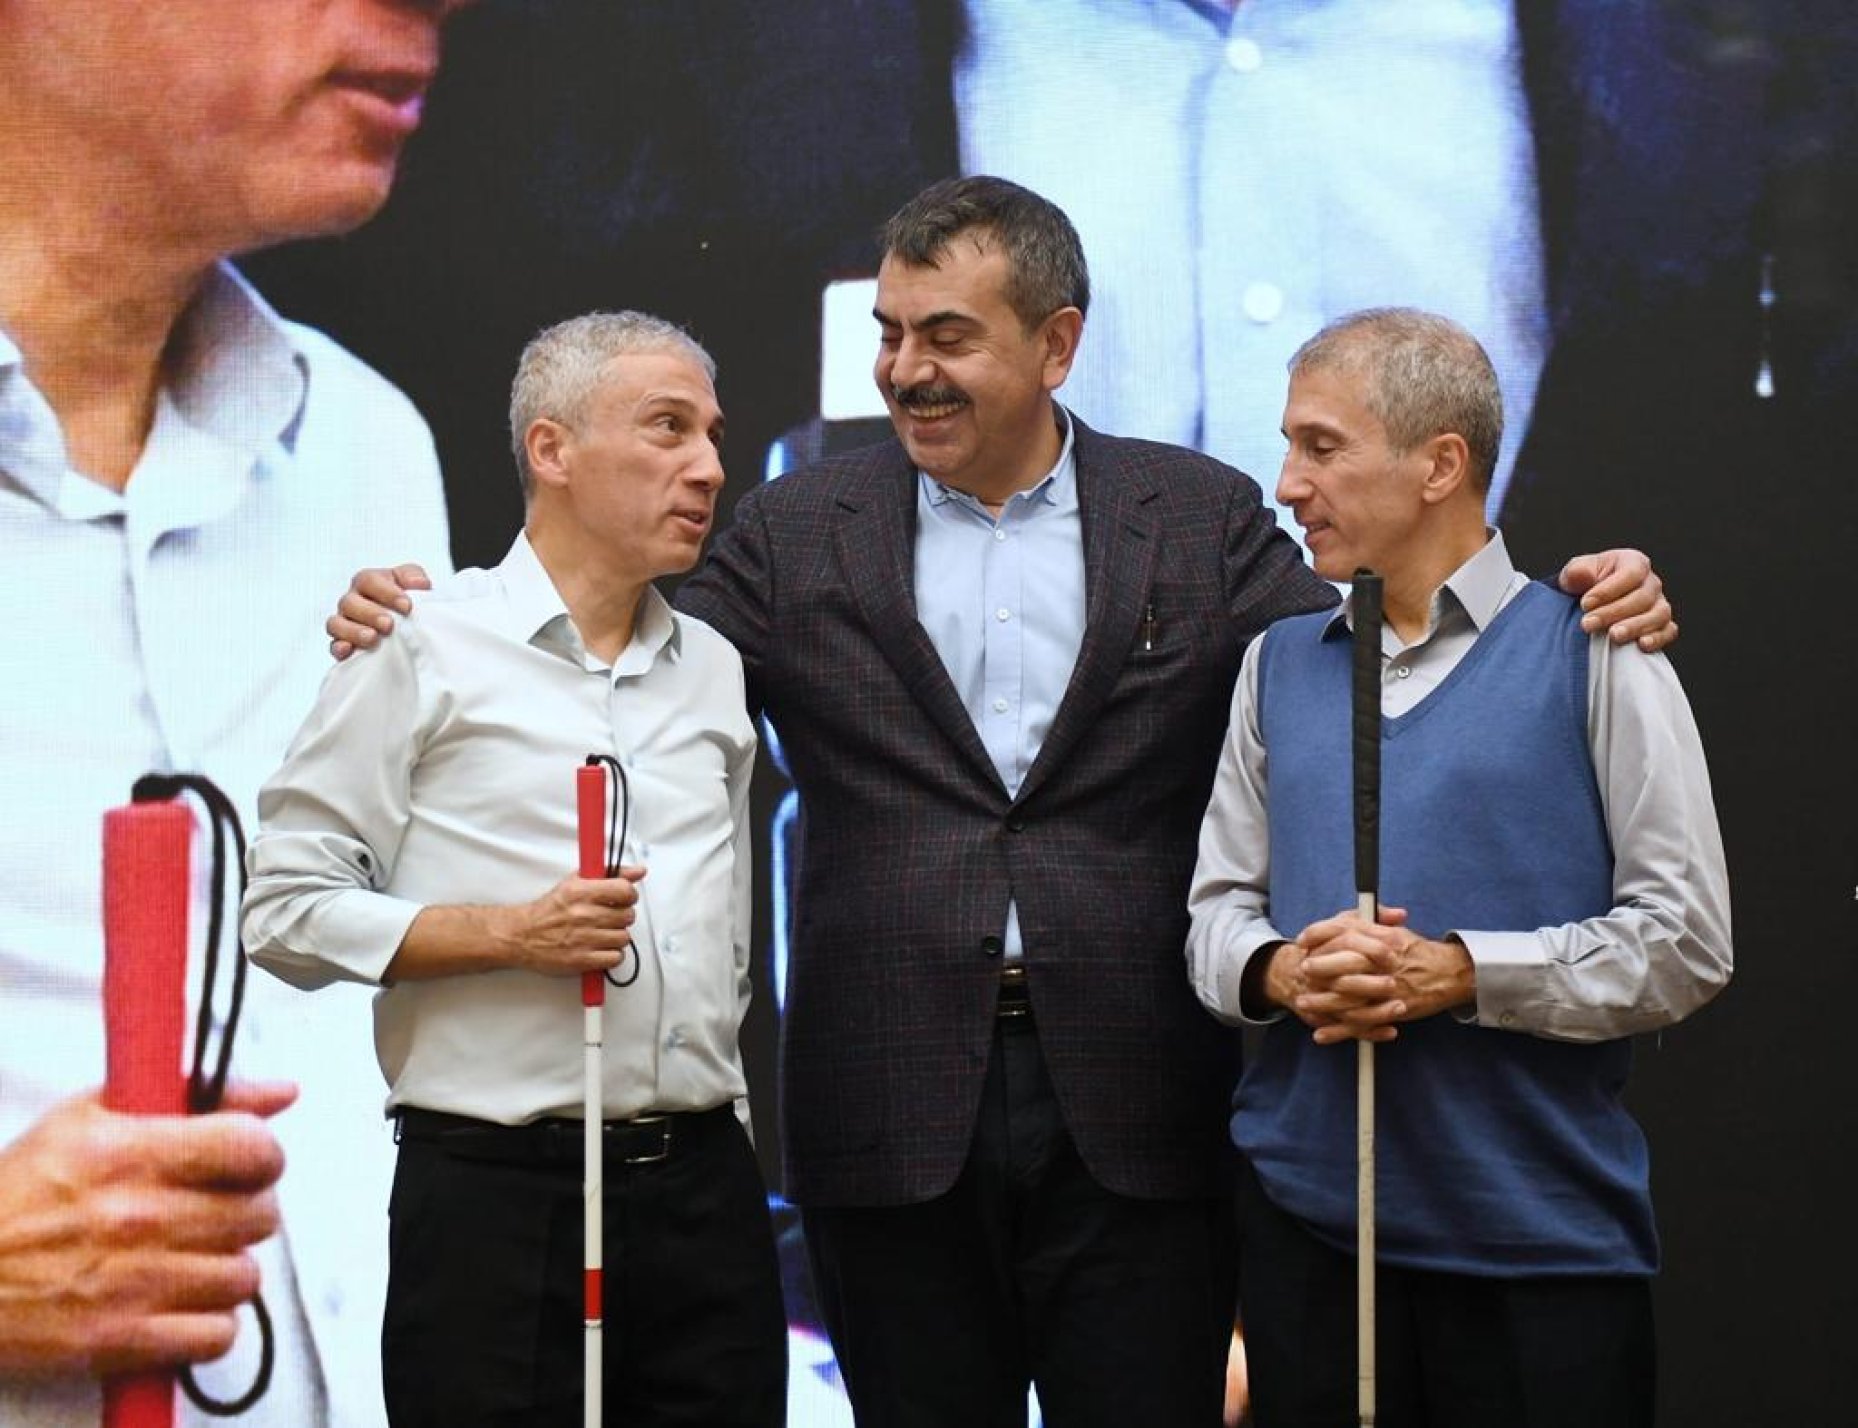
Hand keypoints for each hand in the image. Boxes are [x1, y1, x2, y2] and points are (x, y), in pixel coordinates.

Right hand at [0, 1083, 293, 1378]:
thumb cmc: (18, 1194)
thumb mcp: (92, 1117)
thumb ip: (195, 1097)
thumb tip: (281, 1093)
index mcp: (131, 1153)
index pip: (252, 1148)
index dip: (262, 1156)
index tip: (245, 1163)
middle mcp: (139, 1217)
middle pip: (259, 1215)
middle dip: (243, 1211)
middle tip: (210, 1212)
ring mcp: (134, 1283)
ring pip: (245, 1277)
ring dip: (225, 1270)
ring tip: (188, 1259)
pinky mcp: (122, 1340)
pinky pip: (217, 1335)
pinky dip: (206, 1324)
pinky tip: (178, 1304)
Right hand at [326, 563, 431, 660]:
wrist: (410, 626)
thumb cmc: (407, 601)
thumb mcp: (414, 582)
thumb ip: (414, 576)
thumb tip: (419, 583)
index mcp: (367, 582)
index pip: (368, 581)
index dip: (386, 592)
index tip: (406, 606)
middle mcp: (352, 600)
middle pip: (350, 602)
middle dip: (370, 614)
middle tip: (388, 624)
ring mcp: (345, 622)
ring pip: (336, 623)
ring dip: (353, 631)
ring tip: (372, 638)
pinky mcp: (343, 644)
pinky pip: (334, 646)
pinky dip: (340, 648)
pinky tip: (349, 650)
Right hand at [495, 868, 648, 976]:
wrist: (522, 935)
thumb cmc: (550, 910)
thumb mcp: (576, 882)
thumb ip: (610, 874)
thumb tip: (638, 872)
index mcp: (581, 892)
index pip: (625, 891)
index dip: (629, 895)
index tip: (623, 898)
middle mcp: (583, 915)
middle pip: (627, 916)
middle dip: (621, 916)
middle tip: (608, 917)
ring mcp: (583, 939)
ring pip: (624, 938)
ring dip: (616, 936)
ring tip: (602, 933)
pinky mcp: (582, 960)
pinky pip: (615, 958)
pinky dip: (611, 955)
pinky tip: (600, 947)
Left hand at [1267, 907, 1473, 1043]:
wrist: (1450, 973)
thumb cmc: (1417, 951)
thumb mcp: (1394, 930)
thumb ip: (1366, 923)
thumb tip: (1337, 923)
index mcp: (1383, 937)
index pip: (1345, 930)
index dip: (1320, 934)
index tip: (1302, 939)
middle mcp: (1385, 960)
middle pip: (1345, 962)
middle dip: (1320, 967)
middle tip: (1302, 970)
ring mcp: (1389, 987)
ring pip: (1350, 996)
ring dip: (1323, 1001)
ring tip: (1304, 1002)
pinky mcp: (1392, 1010)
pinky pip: (1362, 1022)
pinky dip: (1340, 1030)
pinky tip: (1321, 1033)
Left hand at [1557, 548, 1676, 651]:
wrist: (1587, 605)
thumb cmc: (1584, 585)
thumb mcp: (1575, 573)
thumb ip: (1577, 571)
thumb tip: (1582, 573)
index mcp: (1633, 563)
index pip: (1630, 573)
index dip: (1609, 590)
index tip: (1585, 604)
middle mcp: (1651, 583)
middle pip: (1642, 597)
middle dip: (1613, 612)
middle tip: (1588, 624)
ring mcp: (1659, 605)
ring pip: (1658, 615)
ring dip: (1635, 627)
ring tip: (1613, 636)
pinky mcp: (1662, 625)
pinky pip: (1668, 631)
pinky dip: (1657, 638)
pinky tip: (1641, 645)